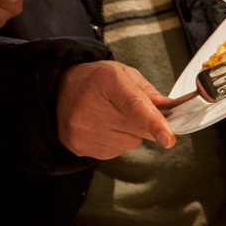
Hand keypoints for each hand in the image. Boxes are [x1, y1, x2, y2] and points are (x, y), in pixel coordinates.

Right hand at [57, 61, 177, 157]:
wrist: (55, 91)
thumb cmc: (94, 81)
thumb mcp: (123, 74)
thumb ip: (148, 92)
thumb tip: (170, 110)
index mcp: (107, 81)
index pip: (135, 105)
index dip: (154, 123)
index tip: (169, 138)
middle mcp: (91, 106)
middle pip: (139, 129)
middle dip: (147, 124)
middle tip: (131, 110)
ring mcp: (83, 129)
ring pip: (131, 142)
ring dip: (129, 133)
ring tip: (109, 116)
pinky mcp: (79, 146)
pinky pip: (116, 151)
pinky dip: (116, 141)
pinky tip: (102, 126)